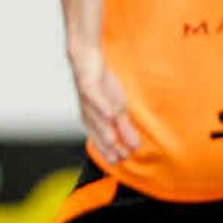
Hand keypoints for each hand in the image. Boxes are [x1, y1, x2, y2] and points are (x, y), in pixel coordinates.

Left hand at [69, 46, 139, 164]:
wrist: (88, 60)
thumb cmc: (102, 86)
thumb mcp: (118, 109)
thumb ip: (125, 128)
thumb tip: (136, 147)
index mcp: (94, 122)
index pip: (101, 141)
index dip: (109, 151)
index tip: (120, 162)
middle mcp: (88, 114)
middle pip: (98, 133)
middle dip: (107, 146)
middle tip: (119, 157)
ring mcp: (87, 100)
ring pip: (96, 117)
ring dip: (104, 130)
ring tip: (113, 142)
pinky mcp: (87, 86)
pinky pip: (94, 97)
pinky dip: (102, 106)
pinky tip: (111, 114)